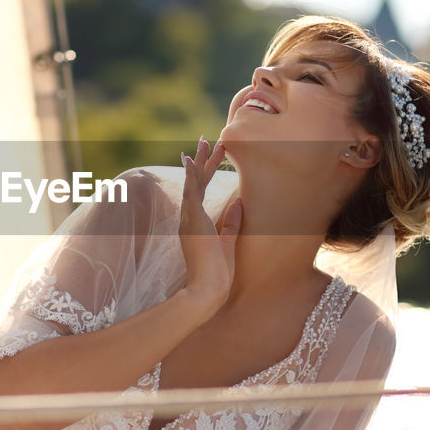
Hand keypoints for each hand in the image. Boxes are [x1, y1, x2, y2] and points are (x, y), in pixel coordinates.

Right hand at [179, 137, 241, 311]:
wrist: (207, 289)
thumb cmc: (217, 274)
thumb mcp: (228, 243)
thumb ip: (232, 222)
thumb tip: (240, 202)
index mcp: (196, 224)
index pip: (201, 193)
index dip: (204, 174)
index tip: (209, 157)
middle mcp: (190, 218)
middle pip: (196, 183)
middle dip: (202, 161)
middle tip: (205, 141)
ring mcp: (189, 218)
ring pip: (194, 182)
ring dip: (200, 161)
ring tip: (205, 141)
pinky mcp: (192, 219)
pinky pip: (191, 191)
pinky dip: (192, 174)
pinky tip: (192, 158)